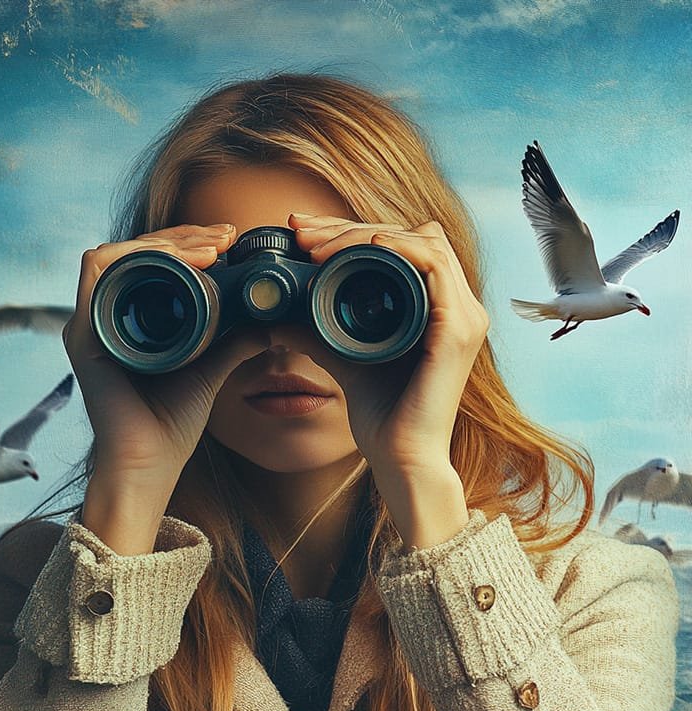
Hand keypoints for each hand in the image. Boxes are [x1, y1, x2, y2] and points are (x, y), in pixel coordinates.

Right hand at [64, 223, 268, 551]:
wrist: (149, 463)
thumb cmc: (172, 423)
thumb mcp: (212, 368)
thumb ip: (235, 340)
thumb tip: (271, 319)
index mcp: (131, 319)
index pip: (154, 260)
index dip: (190, 241)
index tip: (229, 240)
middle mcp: (107, 314)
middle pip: (137, 250)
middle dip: (184, 236)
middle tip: (225, 238)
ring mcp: (92, 321)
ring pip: (118, 252)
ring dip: (165, 242)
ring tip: (210, 249)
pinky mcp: (83, 331)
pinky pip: (97, 270)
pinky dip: (137, 255)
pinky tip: (182, 261)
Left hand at [289, 213, 489, 546]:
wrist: (400, 458)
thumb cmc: (381, 413)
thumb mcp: (341, 356)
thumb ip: (315, 330)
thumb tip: (273, 313)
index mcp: (436, 306)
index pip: (400, 244)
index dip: (350, 230)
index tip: (300, 232)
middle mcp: (456, 305)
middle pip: (410, 235)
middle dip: (350, 227)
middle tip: (301, 233)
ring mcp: (463, 316)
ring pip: (422, 241)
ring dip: (366, 236)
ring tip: (317, 246)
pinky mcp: (457, 330)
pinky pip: (436, 268)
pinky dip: (401, 251)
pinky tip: (365, 250)